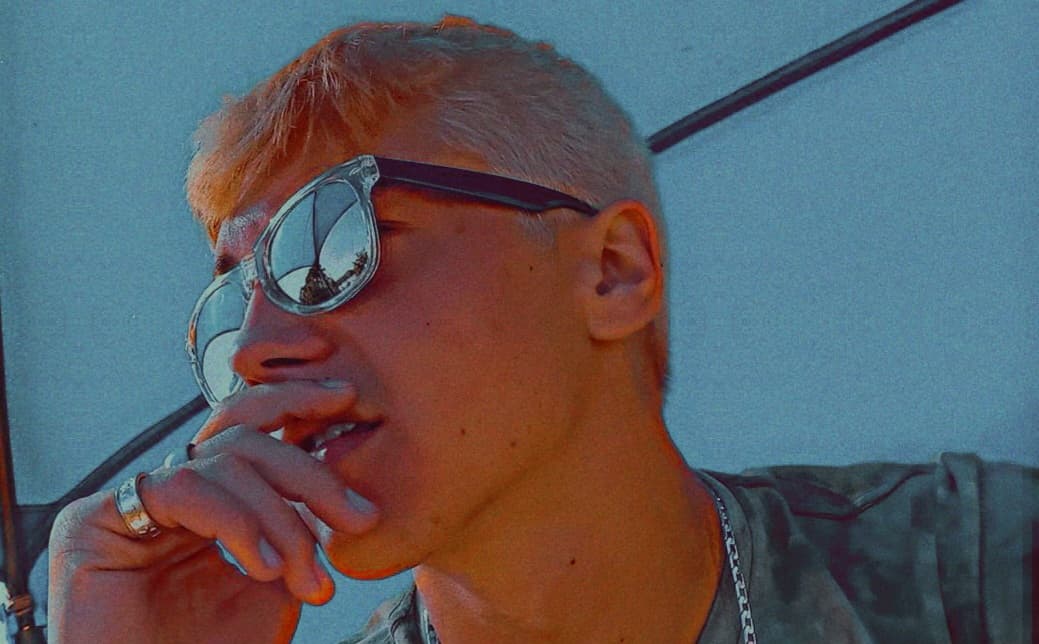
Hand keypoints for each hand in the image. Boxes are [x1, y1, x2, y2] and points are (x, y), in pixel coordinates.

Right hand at [47, 381, 379, 643]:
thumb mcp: (276, 590)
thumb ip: (295, 534)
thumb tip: (340, 491)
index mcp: (206, 502)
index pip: (250, 432)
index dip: (296, 402)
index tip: (348, 399)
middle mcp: (166, 495)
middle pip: (245, 439)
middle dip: (311, 474)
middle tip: (358, 515)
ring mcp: (128, 505)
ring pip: (225, 461)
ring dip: (280, 517)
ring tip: (305, 576)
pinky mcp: (90, 523)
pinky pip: (183, 488)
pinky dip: (236, 522)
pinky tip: (261, 564)